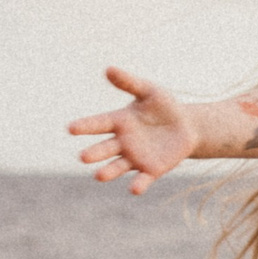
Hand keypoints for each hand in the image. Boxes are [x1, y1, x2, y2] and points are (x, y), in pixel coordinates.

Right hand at [68, 67, 198, 194]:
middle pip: (105, 148)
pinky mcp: (151, 170)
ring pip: (118, 166)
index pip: (99, 124)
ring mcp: (135, 157)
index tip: (70, 128)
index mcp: (119, 122)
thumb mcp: (149, 91)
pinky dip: (138, 184)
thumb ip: (129, 83)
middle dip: (95, 153)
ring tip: (98, 176)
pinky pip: (143, 178)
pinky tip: (135, 189)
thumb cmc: (164, 106)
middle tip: (83, 157)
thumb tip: (108, 69)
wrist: (187, 126)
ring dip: (108, 172)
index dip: (85, 126)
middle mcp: (122, 142)